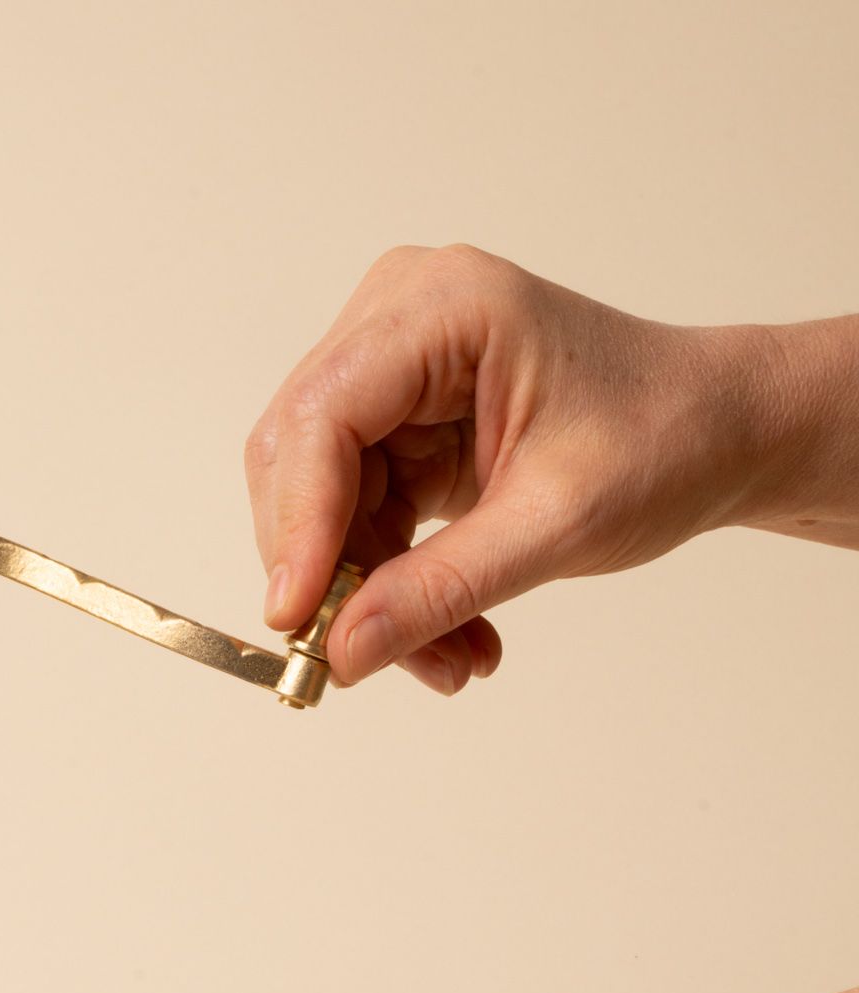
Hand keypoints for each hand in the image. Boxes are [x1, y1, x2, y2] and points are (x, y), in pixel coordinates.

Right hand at [245, 243, 795, 694]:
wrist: (718, 428)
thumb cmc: (664, 438)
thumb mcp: (556, 525)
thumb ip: (440, 589)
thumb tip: (341, 654)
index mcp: (443, 308)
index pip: (323, 418)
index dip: (297, 524)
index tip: (297, 619)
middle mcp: (398, 322)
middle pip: (300, 460)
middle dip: (326, 569)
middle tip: (352, 658)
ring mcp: (391, 372)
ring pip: (319, 504)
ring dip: (365, 595)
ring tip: (445, 661)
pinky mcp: (395, 425)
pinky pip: (352, 520)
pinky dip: (388, 587)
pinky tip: (446, 636)